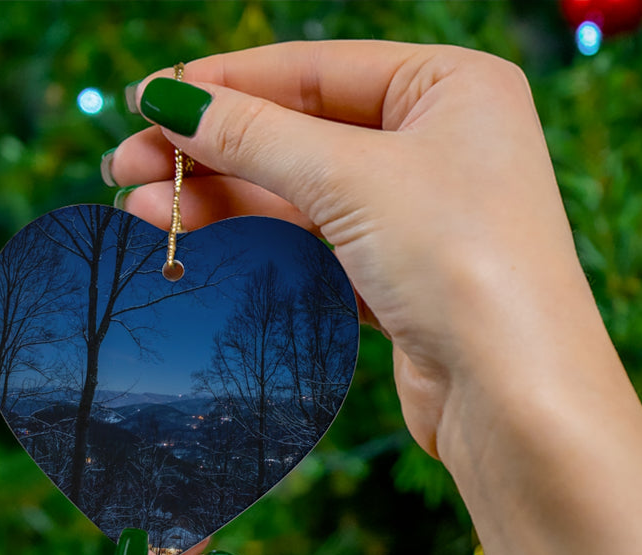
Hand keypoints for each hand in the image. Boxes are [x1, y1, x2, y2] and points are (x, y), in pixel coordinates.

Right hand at [106, 42, 641, 554]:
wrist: (516, 397)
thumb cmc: (460, 262)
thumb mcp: (350, 179)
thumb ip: (254, 135)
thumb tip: (166, 100)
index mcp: (452, 86)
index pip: (315, 69)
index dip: (224, 85)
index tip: (145, 102)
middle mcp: (442, 144)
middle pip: (302, 135)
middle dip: (211, 153)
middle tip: (125, 169)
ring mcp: (423, 217)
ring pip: (303, 198)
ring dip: (223, 204)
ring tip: (141, 214)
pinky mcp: (404, 281)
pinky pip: (318, 248)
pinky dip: (261, 247)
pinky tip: (200, 247)